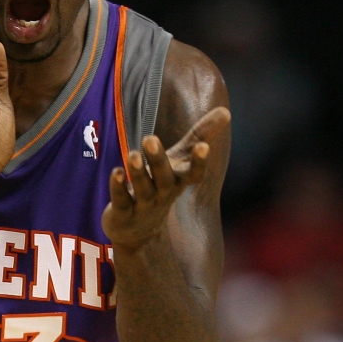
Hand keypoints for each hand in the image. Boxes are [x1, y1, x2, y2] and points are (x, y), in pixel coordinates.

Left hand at [103, 106, 229, 250]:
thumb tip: (226, 111)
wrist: (138, 231)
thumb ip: (200, 135)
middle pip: (164, 178)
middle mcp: (163, 194)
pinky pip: (121, 200)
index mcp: (178, 181)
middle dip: (158, 159)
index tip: (203, 146)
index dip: (199, 162)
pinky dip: (119, 187)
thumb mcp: (180, 160)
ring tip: (132, 154)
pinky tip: (116, 172)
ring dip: (138, 172)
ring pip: (142, 189)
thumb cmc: (162, 185)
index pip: (194, 175)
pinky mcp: (123, 213)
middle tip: (149, 138)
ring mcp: (143, 205)